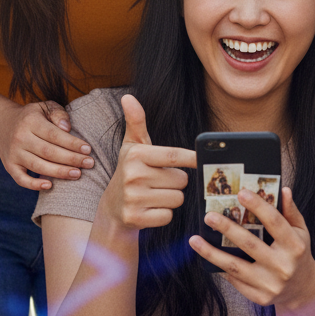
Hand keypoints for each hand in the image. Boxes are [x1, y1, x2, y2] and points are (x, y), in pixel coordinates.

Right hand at [0, 100, 95, 189]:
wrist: (1, 124)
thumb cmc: (31, 116)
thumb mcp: (44, 107)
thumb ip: (58, 114)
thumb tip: (67, 128)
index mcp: (31, 122)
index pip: (54, 135)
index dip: (72, 143)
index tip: (88, 149)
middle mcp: (20, 138)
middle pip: (48, 152)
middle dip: (71, 159)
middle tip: (90, 164)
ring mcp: (14, 154)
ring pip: (38, 166)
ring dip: (59, 172)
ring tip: (78, 174)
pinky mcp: (10, 166)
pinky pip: (21, 179)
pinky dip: (34, 185)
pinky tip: (49, 185)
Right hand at [99, 95, 196, 232]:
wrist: (112, 207)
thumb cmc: (130, 171)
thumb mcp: (133, 145)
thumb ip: (136, 121)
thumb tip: (128, 97)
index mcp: (136, 154)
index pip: (174, 155)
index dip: (191, 158)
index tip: (202, 159)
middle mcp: (133, 176)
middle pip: (181, 180)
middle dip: (175, 181)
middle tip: (159, 181)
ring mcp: (133, 198)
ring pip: (177, 198)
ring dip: (171, 198)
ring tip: (154, 194)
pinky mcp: (135, 218)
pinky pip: (168, 216)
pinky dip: (164, 214)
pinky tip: (150, 209)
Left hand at [189, 186, 314, 312]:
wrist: (302, 290)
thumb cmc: (298, 253)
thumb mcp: (300, 231)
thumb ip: (291, 211)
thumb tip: (284, 190)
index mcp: (295, 246)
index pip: (274, 222)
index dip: (257, 206)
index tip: (241, 192)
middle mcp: (283, 266)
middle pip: (249, 244)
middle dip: (227, 228)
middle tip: (209, 216)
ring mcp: (270, 284)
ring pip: (235, 266)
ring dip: (211, 253)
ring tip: (194, 240)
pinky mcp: (260, 297)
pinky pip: (235, 280)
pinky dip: (220, 268)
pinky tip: (207, 256)